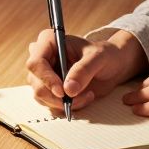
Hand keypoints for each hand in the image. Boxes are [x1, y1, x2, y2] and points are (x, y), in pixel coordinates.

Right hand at [26, 30, 146, 111]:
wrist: (113, 66)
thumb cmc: (105, 54)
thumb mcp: (98, 57)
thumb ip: (83, 70)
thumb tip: (69, 89)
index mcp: (50, 42)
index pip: (35, 63)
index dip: (46, 79)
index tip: (62, 92)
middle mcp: (44, 59)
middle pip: (36, 83)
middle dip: (56, 96)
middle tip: (77, 98)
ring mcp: (46, 76)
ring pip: (42, 96)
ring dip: (64, 103)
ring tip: (87, 95)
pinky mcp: (52, 90)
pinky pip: (51, 104)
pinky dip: (68, 106)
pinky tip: (84, 97)